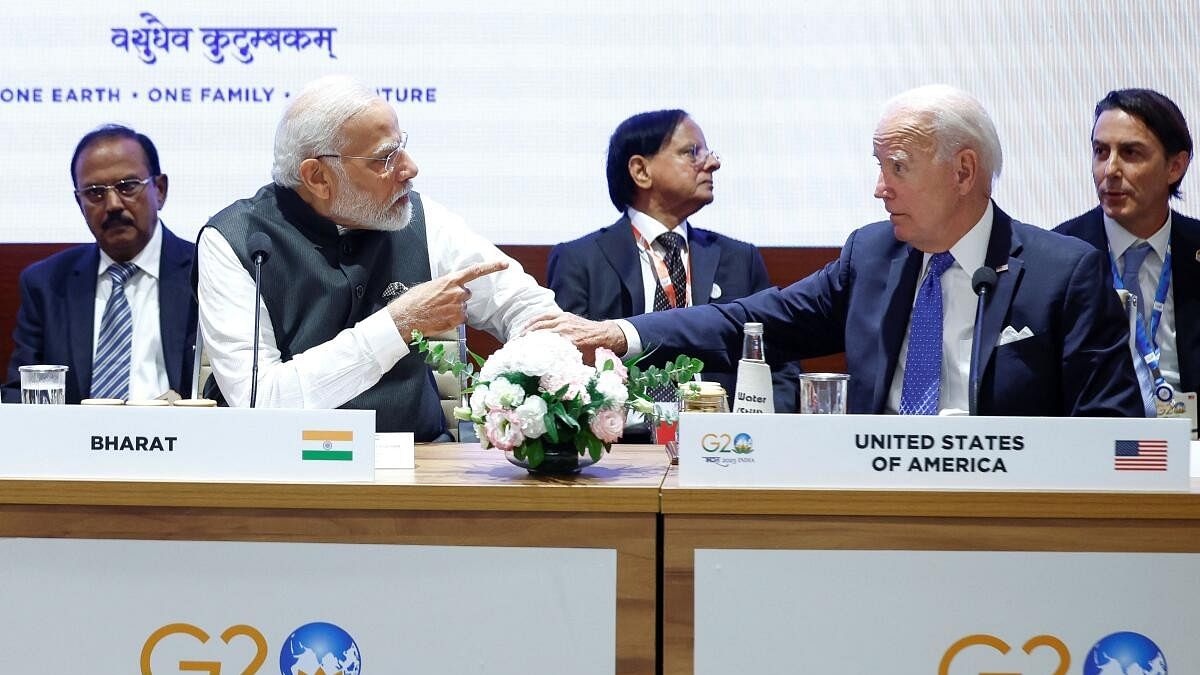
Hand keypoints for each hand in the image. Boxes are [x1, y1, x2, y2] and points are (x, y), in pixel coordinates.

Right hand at [388, 260, 508, 336]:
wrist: (406, 316)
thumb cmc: (414, 301)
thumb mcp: (430, 286)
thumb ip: (445, 286)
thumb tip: (449, 289)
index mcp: (450, 280)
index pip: (475, 271)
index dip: (492, 267)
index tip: (504, 264)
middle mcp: (458, 292)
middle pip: (466, 294)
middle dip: (458, 298)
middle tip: (442, 303)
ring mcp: (459, 307)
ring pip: (463, 308)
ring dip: (454, 310)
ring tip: (438, 311)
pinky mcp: (457, 319)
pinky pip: (461, 319)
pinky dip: (453, 320)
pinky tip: (440, 319)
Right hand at [523, 313, 626, 362]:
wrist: (607, 336)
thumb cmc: (595, 353)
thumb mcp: (583, 365)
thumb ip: (569, 371)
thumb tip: (556, 384)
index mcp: (570, 343)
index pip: (545, 347)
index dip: (531, 353)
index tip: (519, 359)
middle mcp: (565, 330)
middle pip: (538, 335)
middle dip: (523, 342)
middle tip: (513, 351)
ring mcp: (564, 320)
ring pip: (539, 325)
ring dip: (525, 332)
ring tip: (515, 341)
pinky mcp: (563, 315)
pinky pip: (544, 317)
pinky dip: (533, 322)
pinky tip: (525, 328)